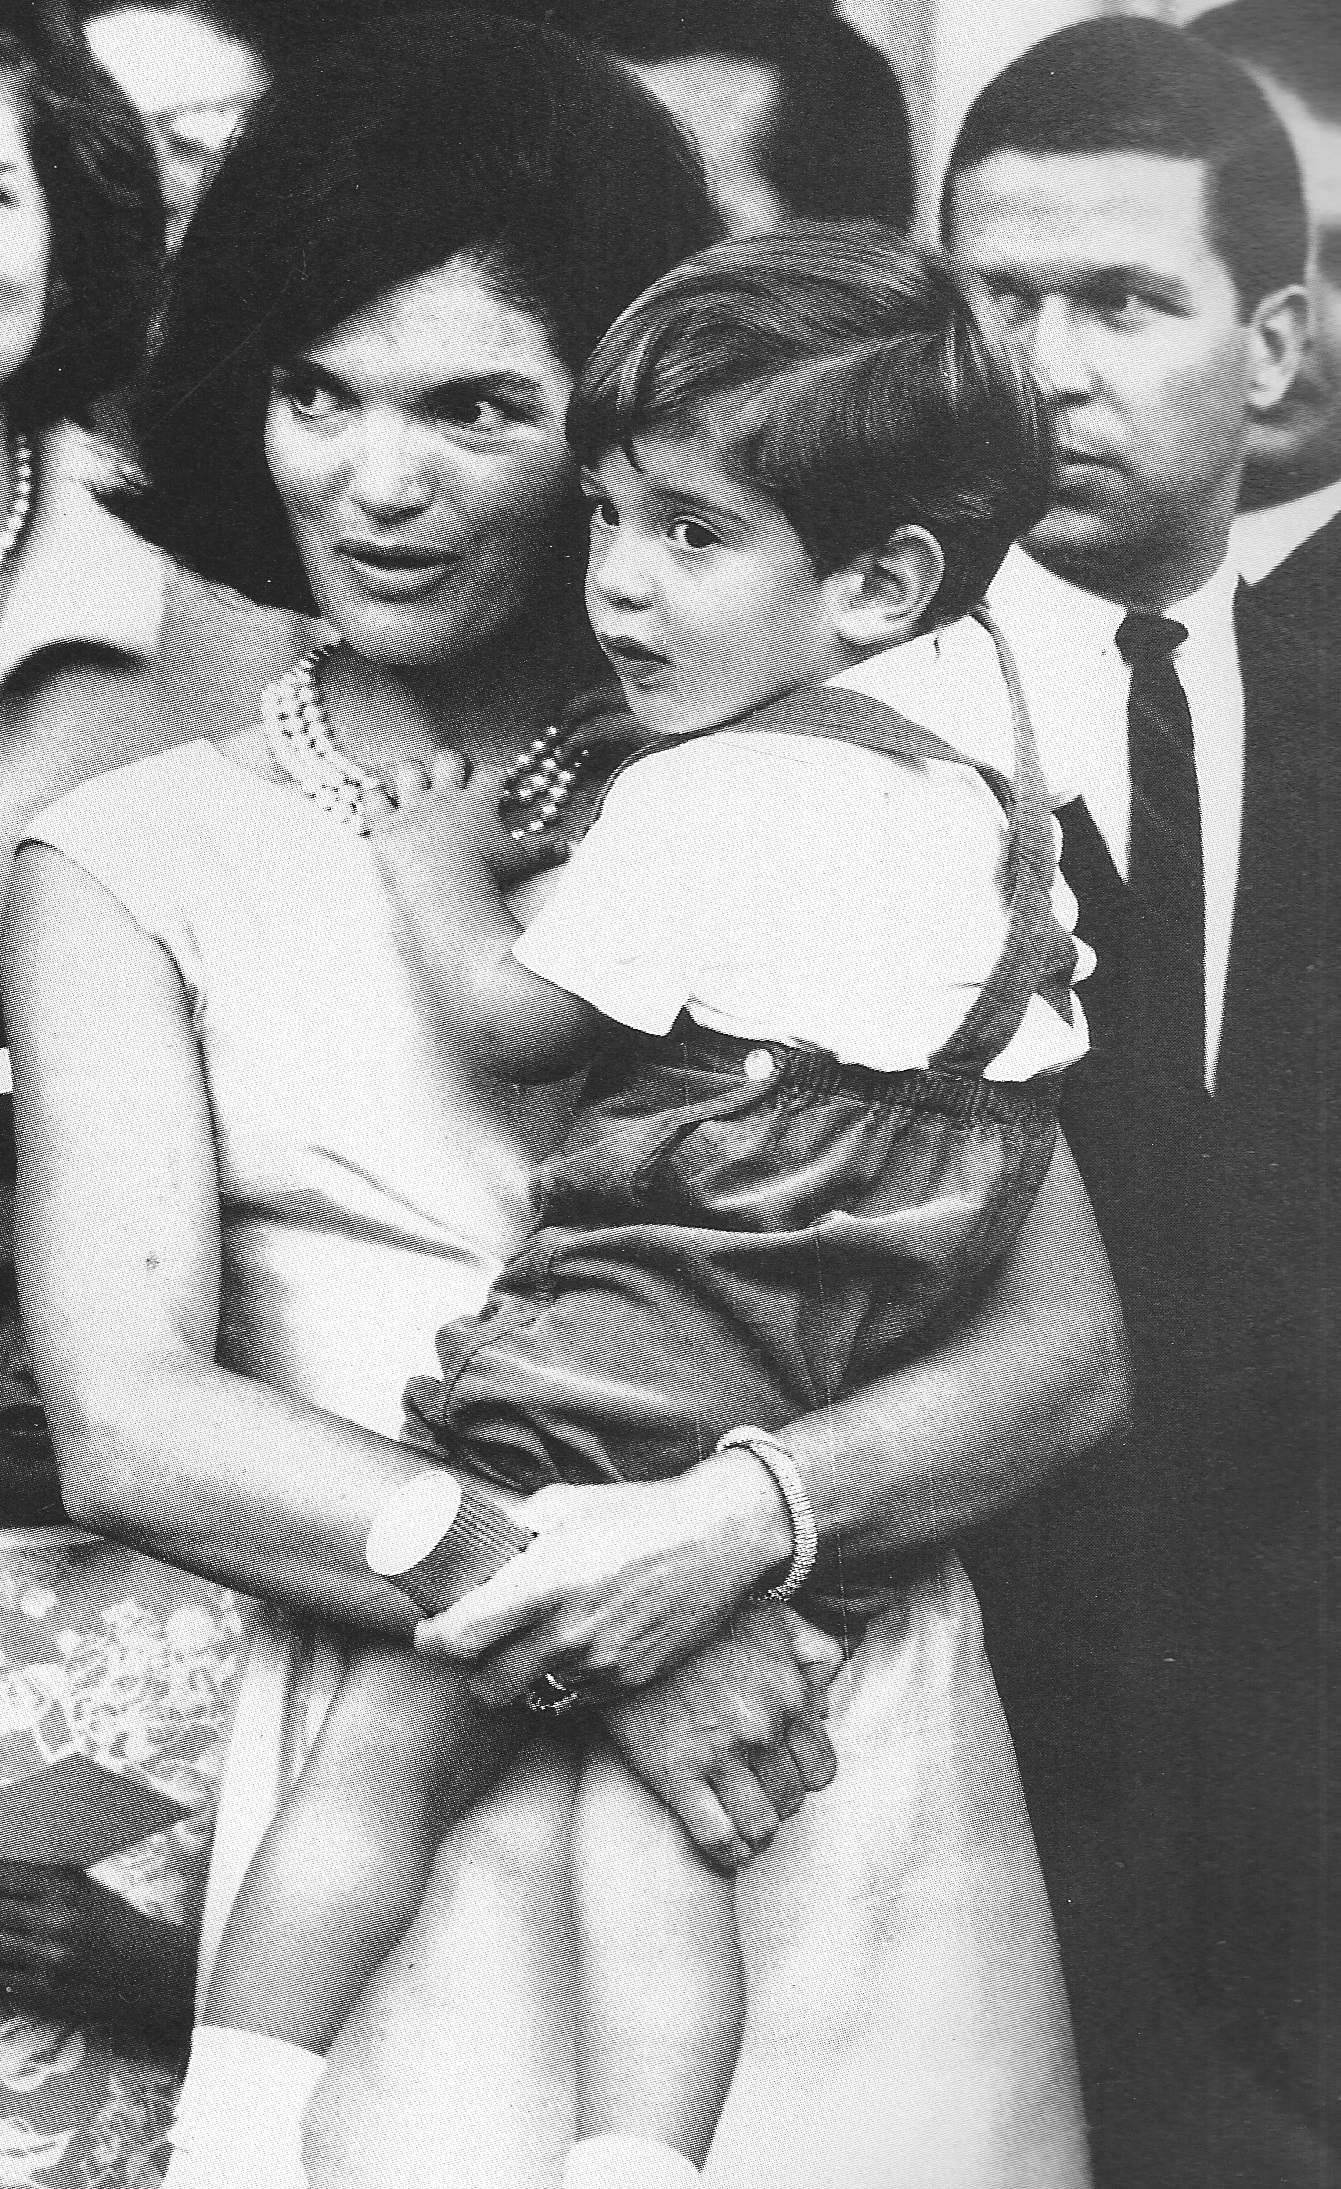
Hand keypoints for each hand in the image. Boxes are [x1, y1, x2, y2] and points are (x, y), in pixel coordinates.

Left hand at [0, 1864, 194, 2037]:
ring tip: (5, 1937)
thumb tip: (0, 1879)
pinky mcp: (40, 1994)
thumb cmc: (118, 1925)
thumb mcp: (87, 1889)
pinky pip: (0, 1979)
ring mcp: (44, 1959)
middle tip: (3, 1918)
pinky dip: (0, 1969)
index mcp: (65, 1886)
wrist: (151, 1974)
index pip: (3, 1877)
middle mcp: (53, 1919)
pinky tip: (7, 1961)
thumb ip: (43, 1882)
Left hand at [367, 751, 566, 892]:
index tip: (492, 786)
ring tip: (413, 789)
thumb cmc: (487, 877)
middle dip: (450, 766)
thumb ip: (545, 851)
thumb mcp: (520, 863)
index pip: (489, 773)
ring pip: (407, 768)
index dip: (491, 777)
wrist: (446, 891)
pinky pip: (372, 797)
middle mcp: (444, 796)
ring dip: (410, 775)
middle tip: (452, 783)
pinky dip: (375, 798)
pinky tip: (380, 804)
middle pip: (448, 758)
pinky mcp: (384, 825)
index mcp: (478, 801)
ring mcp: (412, 808)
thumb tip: (575, 848)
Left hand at [415, 1462, 786, 1702]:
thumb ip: (513, 1528)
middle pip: (486, 1685)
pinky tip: (575, 1643)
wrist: (716, 1539)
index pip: (461, 1637)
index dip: (432, 1639)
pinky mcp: (626, 1682)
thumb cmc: (637, 1514)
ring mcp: (599, 1664)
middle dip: (474, 1668)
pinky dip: (564, 1677)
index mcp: (545, 1583)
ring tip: (533, 1638)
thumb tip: (468, 1534)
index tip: (429, 1631)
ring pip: (530, 1693)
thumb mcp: (564, 1505)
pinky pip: (572, 1695)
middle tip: (480, 1642)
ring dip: (521, 1673)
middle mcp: (568, 1633)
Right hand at [601, 1603, 841, 1868]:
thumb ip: (812, 1648)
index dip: (800, 1778)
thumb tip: (827, 1694)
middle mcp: (763, 1726)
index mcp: (789, 1692)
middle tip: (753, 1795)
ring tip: (739, 1824)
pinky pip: (719, 1837)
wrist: (622, 1624)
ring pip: (761, 1825)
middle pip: (790, 1800)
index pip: (819, 1770)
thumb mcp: (769, 1615)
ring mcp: (720, 1752)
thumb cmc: (697, 1621)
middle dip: (775, 1802)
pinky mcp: (676, 1772)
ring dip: (753, 1831)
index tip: (780, 1775)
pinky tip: (722, 1847)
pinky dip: (727, 1852)